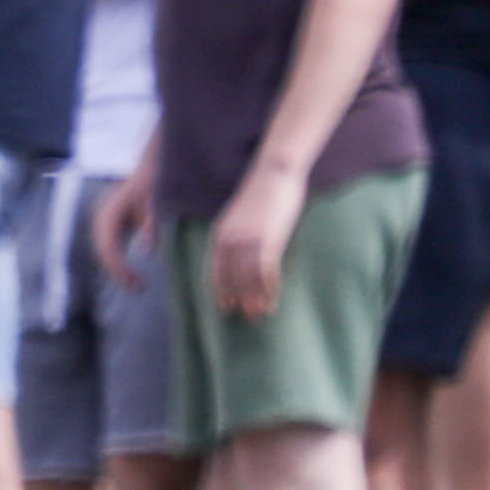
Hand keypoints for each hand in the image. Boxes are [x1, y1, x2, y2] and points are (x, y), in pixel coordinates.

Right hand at [91, 164, 159, 290]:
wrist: (149, 169)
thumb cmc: (152, 186)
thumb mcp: (155, 206)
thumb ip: (150, 228)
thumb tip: (147, 254)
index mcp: (108, 214)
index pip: (108, 248)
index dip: (119, 268)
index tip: (136, 282)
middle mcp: (100, 219)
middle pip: (103, 253)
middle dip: (118, 273)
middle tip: (138, 289)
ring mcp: (102, 222)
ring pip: (104, 252)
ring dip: (117, 270)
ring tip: (137, 286)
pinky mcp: (109, 225)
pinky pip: (109, 248)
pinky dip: (118, 262)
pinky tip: (131, 274)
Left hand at [205, 163, 303, 320]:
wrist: (274, 171)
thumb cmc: (261, 192)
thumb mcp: (240, 214)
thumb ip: (237, 233)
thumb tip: (241, 252)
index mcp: (221, 233)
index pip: (215, 270)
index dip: (221, 291)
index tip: (225, 307)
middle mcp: (230, 239)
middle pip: (231, 279)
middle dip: (238, 300)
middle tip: (246, 318)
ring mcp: (249, 241)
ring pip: (248, 280)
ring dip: (254, 300)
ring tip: (260, 314)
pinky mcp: (268, 240)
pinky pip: (265, 273)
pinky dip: (269, 290)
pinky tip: (273, 300)